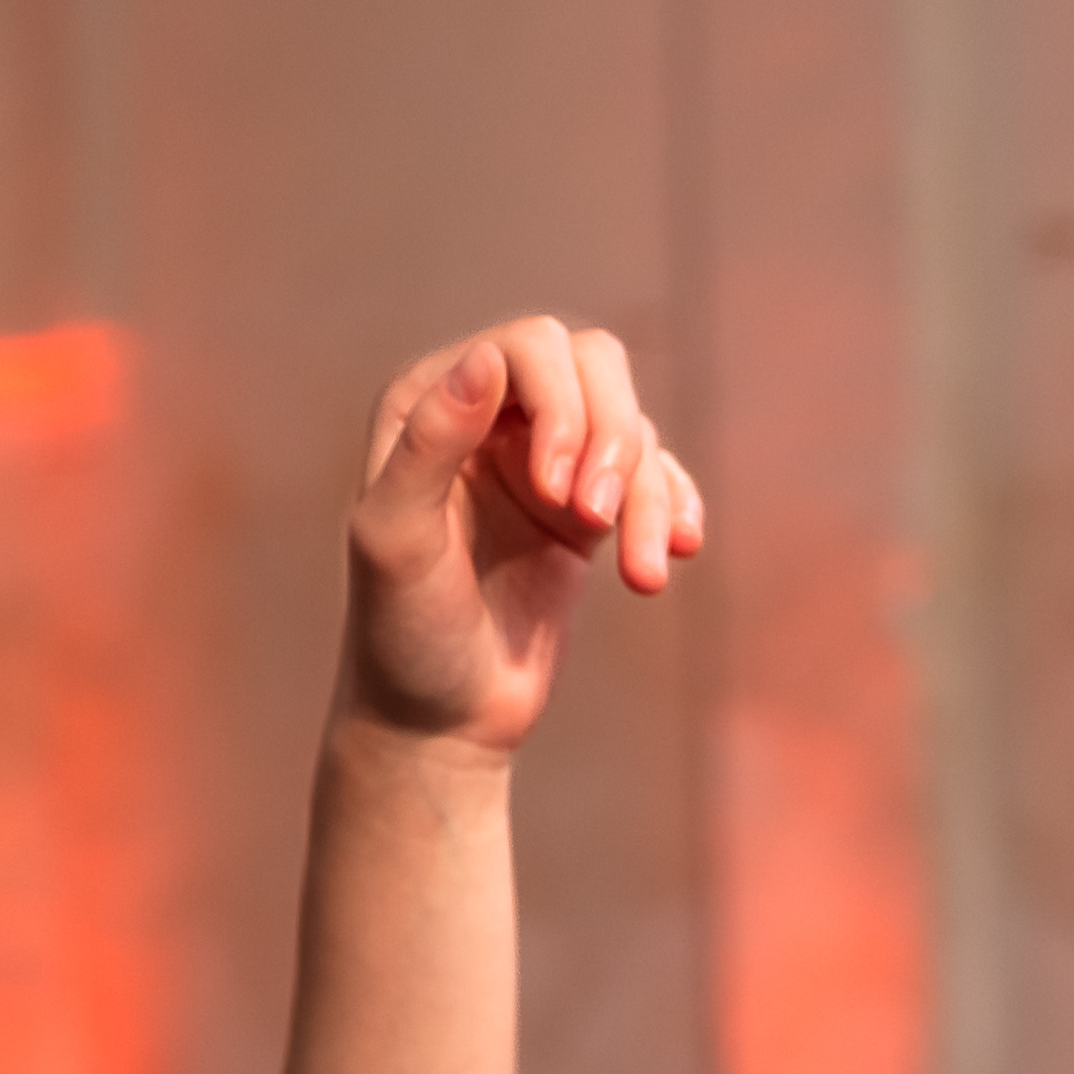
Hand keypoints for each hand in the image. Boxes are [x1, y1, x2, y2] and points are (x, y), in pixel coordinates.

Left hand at [340, 316, 702, 757]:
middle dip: (611, 440)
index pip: (529, 349)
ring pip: (631, 427)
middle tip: (592, 523)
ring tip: (642, 577)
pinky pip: (655, 476)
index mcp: (431, 403)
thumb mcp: (397, 540)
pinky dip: (675, 507)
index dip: (562, 406)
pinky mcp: (585, 511)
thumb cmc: (402, 634)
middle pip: (595, 367)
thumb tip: (486, 357)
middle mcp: (491, 416)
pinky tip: (675, 555)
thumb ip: (429, 445)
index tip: (556, 496)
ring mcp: (544, 460)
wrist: (440, 723)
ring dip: (649, 496)